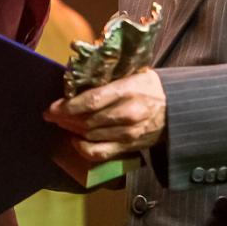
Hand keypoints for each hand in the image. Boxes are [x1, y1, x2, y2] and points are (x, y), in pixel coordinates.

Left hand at [43, 69, 166, 160]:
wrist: (175, 109)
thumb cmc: (148, 87)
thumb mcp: (132, 73)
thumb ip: (108, 76)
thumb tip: (77, 76)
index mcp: (128, 90)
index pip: (92, 100)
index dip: (68, 105)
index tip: (52, 106)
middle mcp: (127, 113)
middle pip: (87, 119)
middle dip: (64, 118)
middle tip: (51, 114)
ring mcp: (128, 133)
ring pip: (90, 135)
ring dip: (71, 130)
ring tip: (60, 122)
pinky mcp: (128, 147)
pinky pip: (99, 153)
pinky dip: (83, 149)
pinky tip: (74, 140)